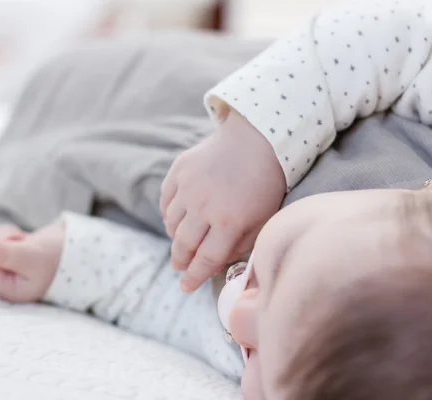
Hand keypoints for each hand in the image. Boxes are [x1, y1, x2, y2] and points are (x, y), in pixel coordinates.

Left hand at [0, 221, 64, 302]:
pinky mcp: (12, 258)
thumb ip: (1, 252)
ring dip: (4, 237)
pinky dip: (7, 236)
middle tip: (20, 240)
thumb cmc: (56, 255)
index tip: (15, 243)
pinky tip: (24, 240)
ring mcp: (9, 271)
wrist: (80, 247)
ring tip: (24, 240)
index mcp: (10, 291)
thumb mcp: (29, 254)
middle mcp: (7, 284)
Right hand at [160, 109, 285, 291]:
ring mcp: (189, 187)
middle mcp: (204, 206)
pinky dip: (169, 213)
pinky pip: (166, 200)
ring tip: (182, 242)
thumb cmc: (264, 183)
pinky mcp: (180, 170)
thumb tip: (216, 263)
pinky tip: (177, 218)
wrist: (256, 139)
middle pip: (183, 245)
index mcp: (229, 222)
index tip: (185, 287)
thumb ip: (240, 245)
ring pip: (171, 223)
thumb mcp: (263, 219)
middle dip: (180, 261)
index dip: (193, 277)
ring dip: (175, 237)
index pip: (205, 260)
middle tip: (179, 267)